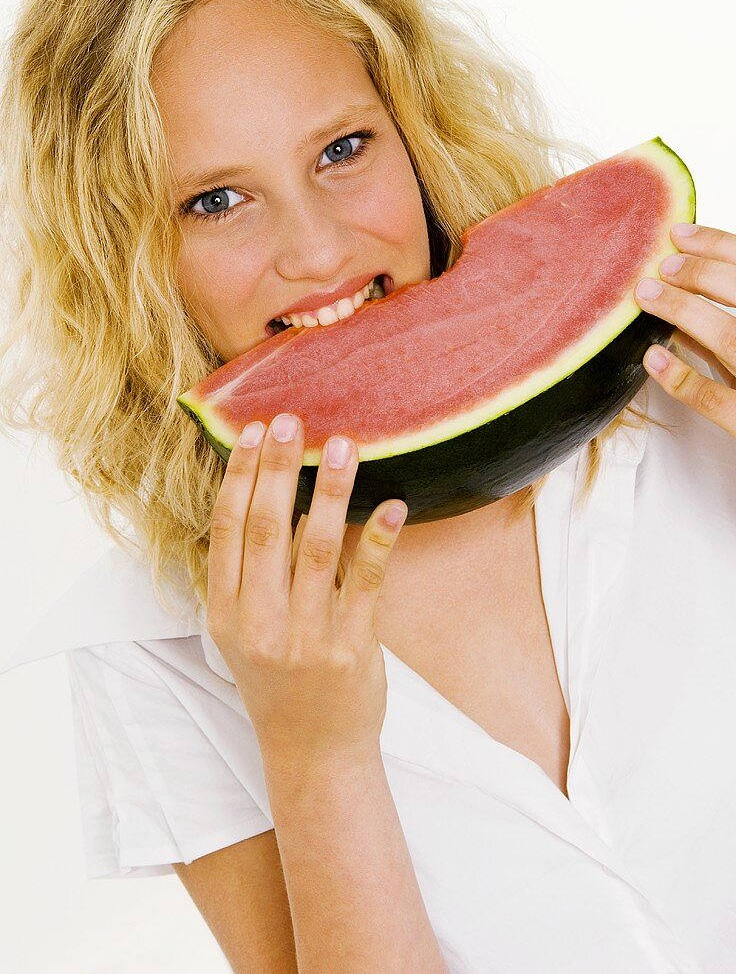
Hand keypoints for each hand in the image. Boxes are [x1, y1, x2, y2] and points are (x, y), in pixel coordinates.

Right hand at [206, 412, 407, 765]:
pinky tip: (392, 505)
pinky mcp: (350, 650)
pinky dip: (379, 541)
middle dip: (278, 469)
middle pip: (267, 529)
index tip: (252, 432)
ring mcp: (305, 638)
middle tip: (292, 420)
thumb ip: (249, 575)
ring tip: (344, 446)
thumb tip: (269, 494)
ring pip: (317, 549)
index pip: (227, 530)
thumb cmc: (279, 681)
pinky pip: (366, 584)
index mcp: (227, 613)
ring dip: (330, 492)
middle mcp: (259, 623)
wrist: (313, 753)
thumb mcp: (244, 633)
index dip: (239, 477)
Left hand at [635, 222, 735, 437]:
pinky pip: (717, 401)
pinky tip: (653, 358)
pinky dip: (682, 377)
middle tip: (661, 264)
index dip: (720, 246)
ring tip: (647, 297)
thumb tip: (689, 296)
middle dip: (701, 274)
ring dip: (685, 312)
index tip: (681, 235)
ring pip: (732, 340)